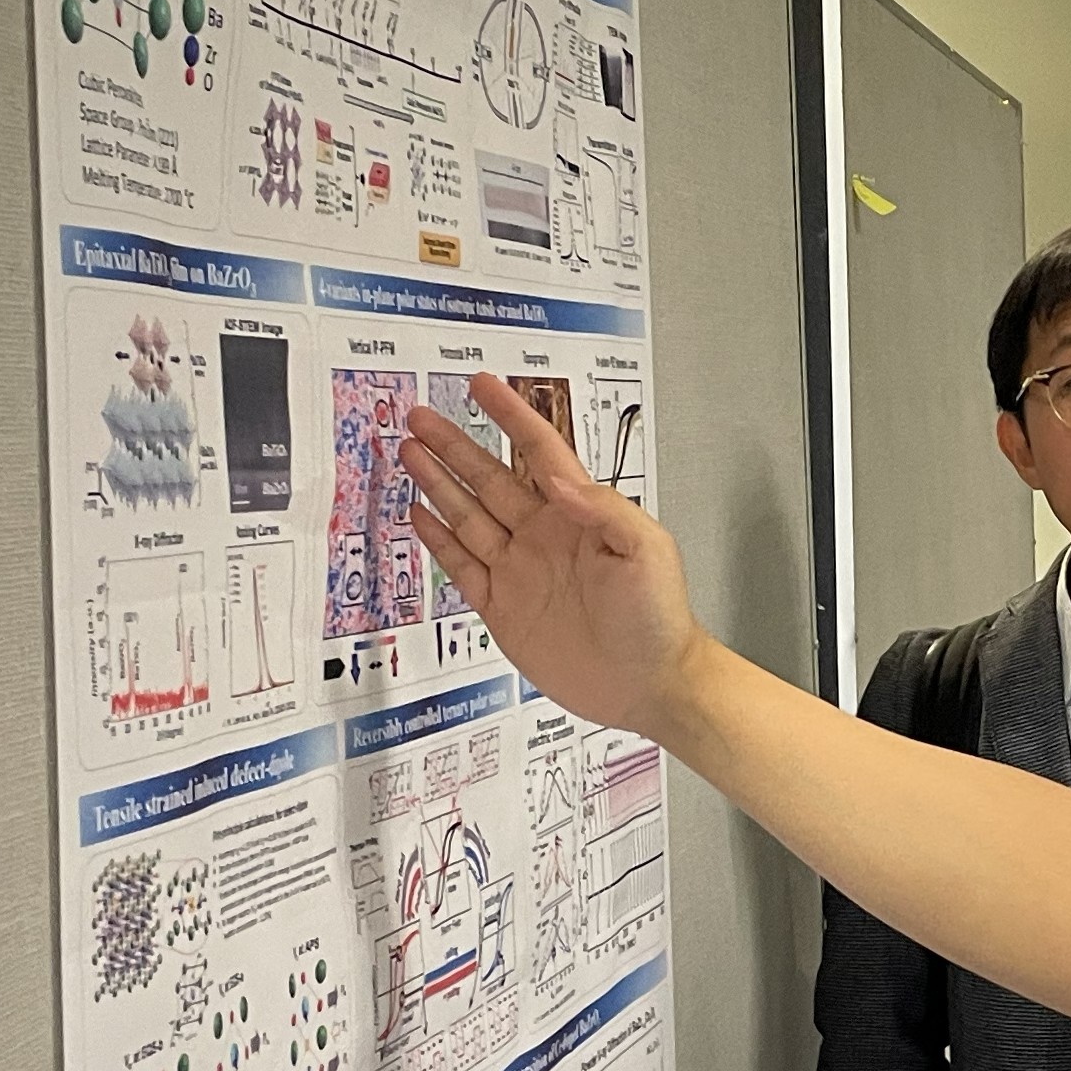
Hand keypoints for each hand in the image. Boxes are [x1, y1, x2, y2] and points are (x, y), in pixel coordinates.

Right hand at [400, 377, 708, 740]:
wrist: (648, 685)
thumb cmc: (659, 620)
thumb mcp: (646, 550)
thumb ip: (603, 508)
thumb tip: (558, 478)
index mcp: (579, 515)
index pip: (538, 450)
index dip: (509, 416)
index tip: (482, 385)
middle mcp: (544, 536)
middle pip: (489, 478)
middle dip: (454, 446)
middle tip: (420, 416)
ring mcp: (521, 570)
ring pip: (468, 516)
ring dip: (438, 483)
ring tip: (410, 451)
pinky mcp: (503, 608)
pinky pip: (462, 566)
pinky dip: (438, 539)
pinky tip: (421, 513)